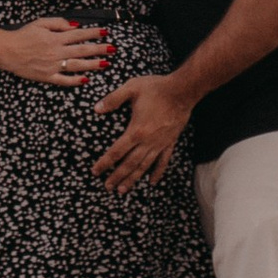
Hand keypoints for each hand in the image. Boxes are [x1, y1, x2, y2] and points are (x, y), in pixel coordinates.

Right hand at [1, 19, 114, 85]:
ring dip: (92, 65)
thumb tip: (76, 26)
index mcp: (55, 37)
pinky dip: (75, 81)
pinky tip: (86, 80)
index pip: (79, 35)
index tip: (105, 32)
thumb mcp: (40, 22)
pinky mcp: (47, 77)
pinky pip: (64, 80)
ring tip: (105, 64)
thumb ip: (59, 23)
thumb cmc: (24, 35)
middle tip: (113, 49)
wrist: (8, 51)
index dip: (93, 33)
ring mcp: (52, 65)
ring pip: (77, 66)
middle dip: (99, 49)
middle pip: (82, 50)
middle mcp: (56, 52)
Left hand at [91, 72, 191, 190]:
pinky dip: (157, 173)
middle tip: (107, 187)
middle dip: (117, 176)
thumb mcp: (131, 88)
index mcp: (136, 130)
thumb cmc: (156, 88)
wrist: (182, 91)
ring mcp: (160, 144)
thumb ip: (113, 99)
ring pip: (144, 166)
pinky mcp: (170, 142)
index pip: (116, 151)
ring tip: (123, 190)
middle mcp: (147, 141)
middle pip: (129, 164)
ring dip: (133, 179)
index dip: (105, 163)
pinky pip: (163, 162)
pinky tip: (152, 182)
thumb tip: (96, 109)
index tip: (95, 171)